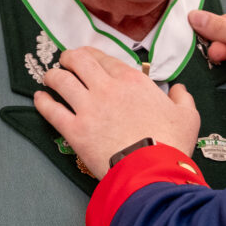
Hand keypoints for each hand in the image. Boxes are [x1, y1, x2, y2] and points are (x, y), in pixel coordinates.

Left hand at [33, 47, 199, 178]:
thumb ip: (182, 98)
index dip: (92, 54)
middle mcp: (106, 87)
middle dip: (68, 58)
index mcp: (131, 80)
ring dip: (52, 76)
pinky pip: (51, 110)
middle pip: (78, 60)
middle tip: (65, 61)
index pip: (104, 58)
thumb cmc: (170, 143)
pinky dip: (42, 102)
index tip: (87, 57)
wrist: (152, 171)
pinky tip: (39, 98)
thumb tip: (179, 89)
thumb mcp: (187, 116)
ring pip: (61, 80)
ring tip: (49, 77)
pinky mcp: (75, 130)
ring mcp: (88, 108)